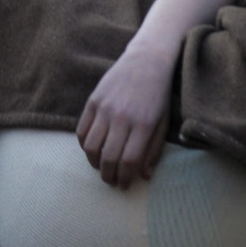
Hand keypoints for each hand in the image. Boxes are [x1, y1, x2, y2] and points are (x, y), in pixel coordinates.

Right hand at [76, 46, 173, 189]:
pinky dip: (84, 145)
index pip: (128, 161)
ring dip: (94, 163)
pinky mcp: (93, 100)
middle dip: (108, 176)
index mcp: (144, 125)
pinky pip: (82, 130)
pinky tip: (92, 149)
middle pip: (108, 157)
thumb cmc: (159, 94)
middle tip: (111, 181)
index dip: (125, 178)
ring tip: (101, 167)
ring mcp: (105, 108)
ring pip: (91, 146)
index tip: (124, 185)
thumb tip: (144, 176)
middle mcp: (122, 117)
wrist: (146, 60)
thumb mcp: (163, 123)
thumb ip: (153, 150)